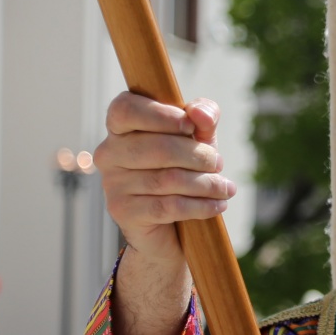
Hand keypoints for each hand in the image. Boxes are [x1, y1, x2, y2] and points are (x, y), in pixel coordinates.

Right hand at [95, 94, 233, 265]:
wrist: (172, 225)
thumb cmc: (183, 168)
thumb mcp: (198, 138)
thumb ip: (203, 117)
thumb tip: (199, 113)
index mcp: (120, 127)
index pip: (126, 109)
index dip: (161, 115)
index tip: (190, 126)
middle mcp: (109, 153)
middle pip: (158, 147)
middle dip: (198, 155)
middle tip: (218, 164)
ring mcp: (113, 183)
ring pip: (167, 179)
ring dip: (206, 184)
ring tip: (225, 188)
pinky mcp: (123, 212)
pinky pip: (168, 206)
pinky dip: (200, 206)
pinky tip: (217, 205)